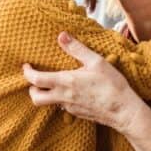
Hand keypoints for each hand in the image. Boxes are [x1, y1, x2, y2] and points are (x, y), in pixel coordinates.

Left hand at [23, 32, 140, 131]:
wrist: (124, 111)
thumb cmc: (112, 85)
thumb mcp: (96, 62)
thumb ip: (77, 49)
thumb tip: (61, 36)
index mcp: (66, 82)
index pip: (36, 80)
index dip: (27, 73)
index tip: (26, 66)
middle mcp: (63, 97)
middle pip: (36, 98)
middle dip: (31, 89)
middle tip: (35, 78)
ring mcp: (70, 108)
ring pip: (49, 103)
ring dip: (46, 94)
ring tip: (52, 83)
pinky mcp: (77, 114)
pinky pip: (62, 106)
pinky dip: (60, 98)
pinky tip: (71, 91)